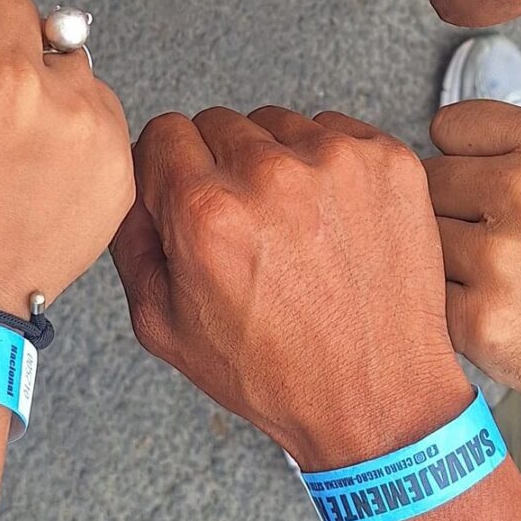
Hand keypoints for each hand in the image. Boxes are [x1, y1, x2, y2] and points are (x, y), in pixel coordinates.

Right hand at [111, 106, 471, 468]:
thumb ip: (131, 244)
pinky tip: (333, 220)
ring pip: (279, 124)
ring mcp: (337, 163)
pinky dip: (329, 165)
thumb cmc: (277, 374)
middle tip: (245, 226)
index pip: (165, 133)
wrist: (378, 397)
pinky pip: (337, 131)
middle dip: (221, 167)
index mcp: (207, 213)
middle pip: (220, 123)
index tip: (186, 195)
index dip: (169, 169)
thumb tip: (131, 189)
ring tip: (295, 227)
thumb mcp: (164, 327)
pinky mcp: (389, 162)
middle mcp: (272, 177)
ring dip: (276, 161)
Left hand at [427, 102, 520, 461]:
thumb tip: (446, 160)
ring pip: (420, 247)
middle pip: (427, 187)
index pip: (449, 128)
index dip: (457, 164)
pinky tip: (498, 327)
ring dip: (444, 272)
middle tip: (492, 256)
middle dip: (447, 219)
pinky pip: (428, 305)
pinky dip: (451, 321)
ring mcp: (499, 258)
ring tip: (500, 294)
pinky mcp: (484, 324)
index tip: (476, 193)